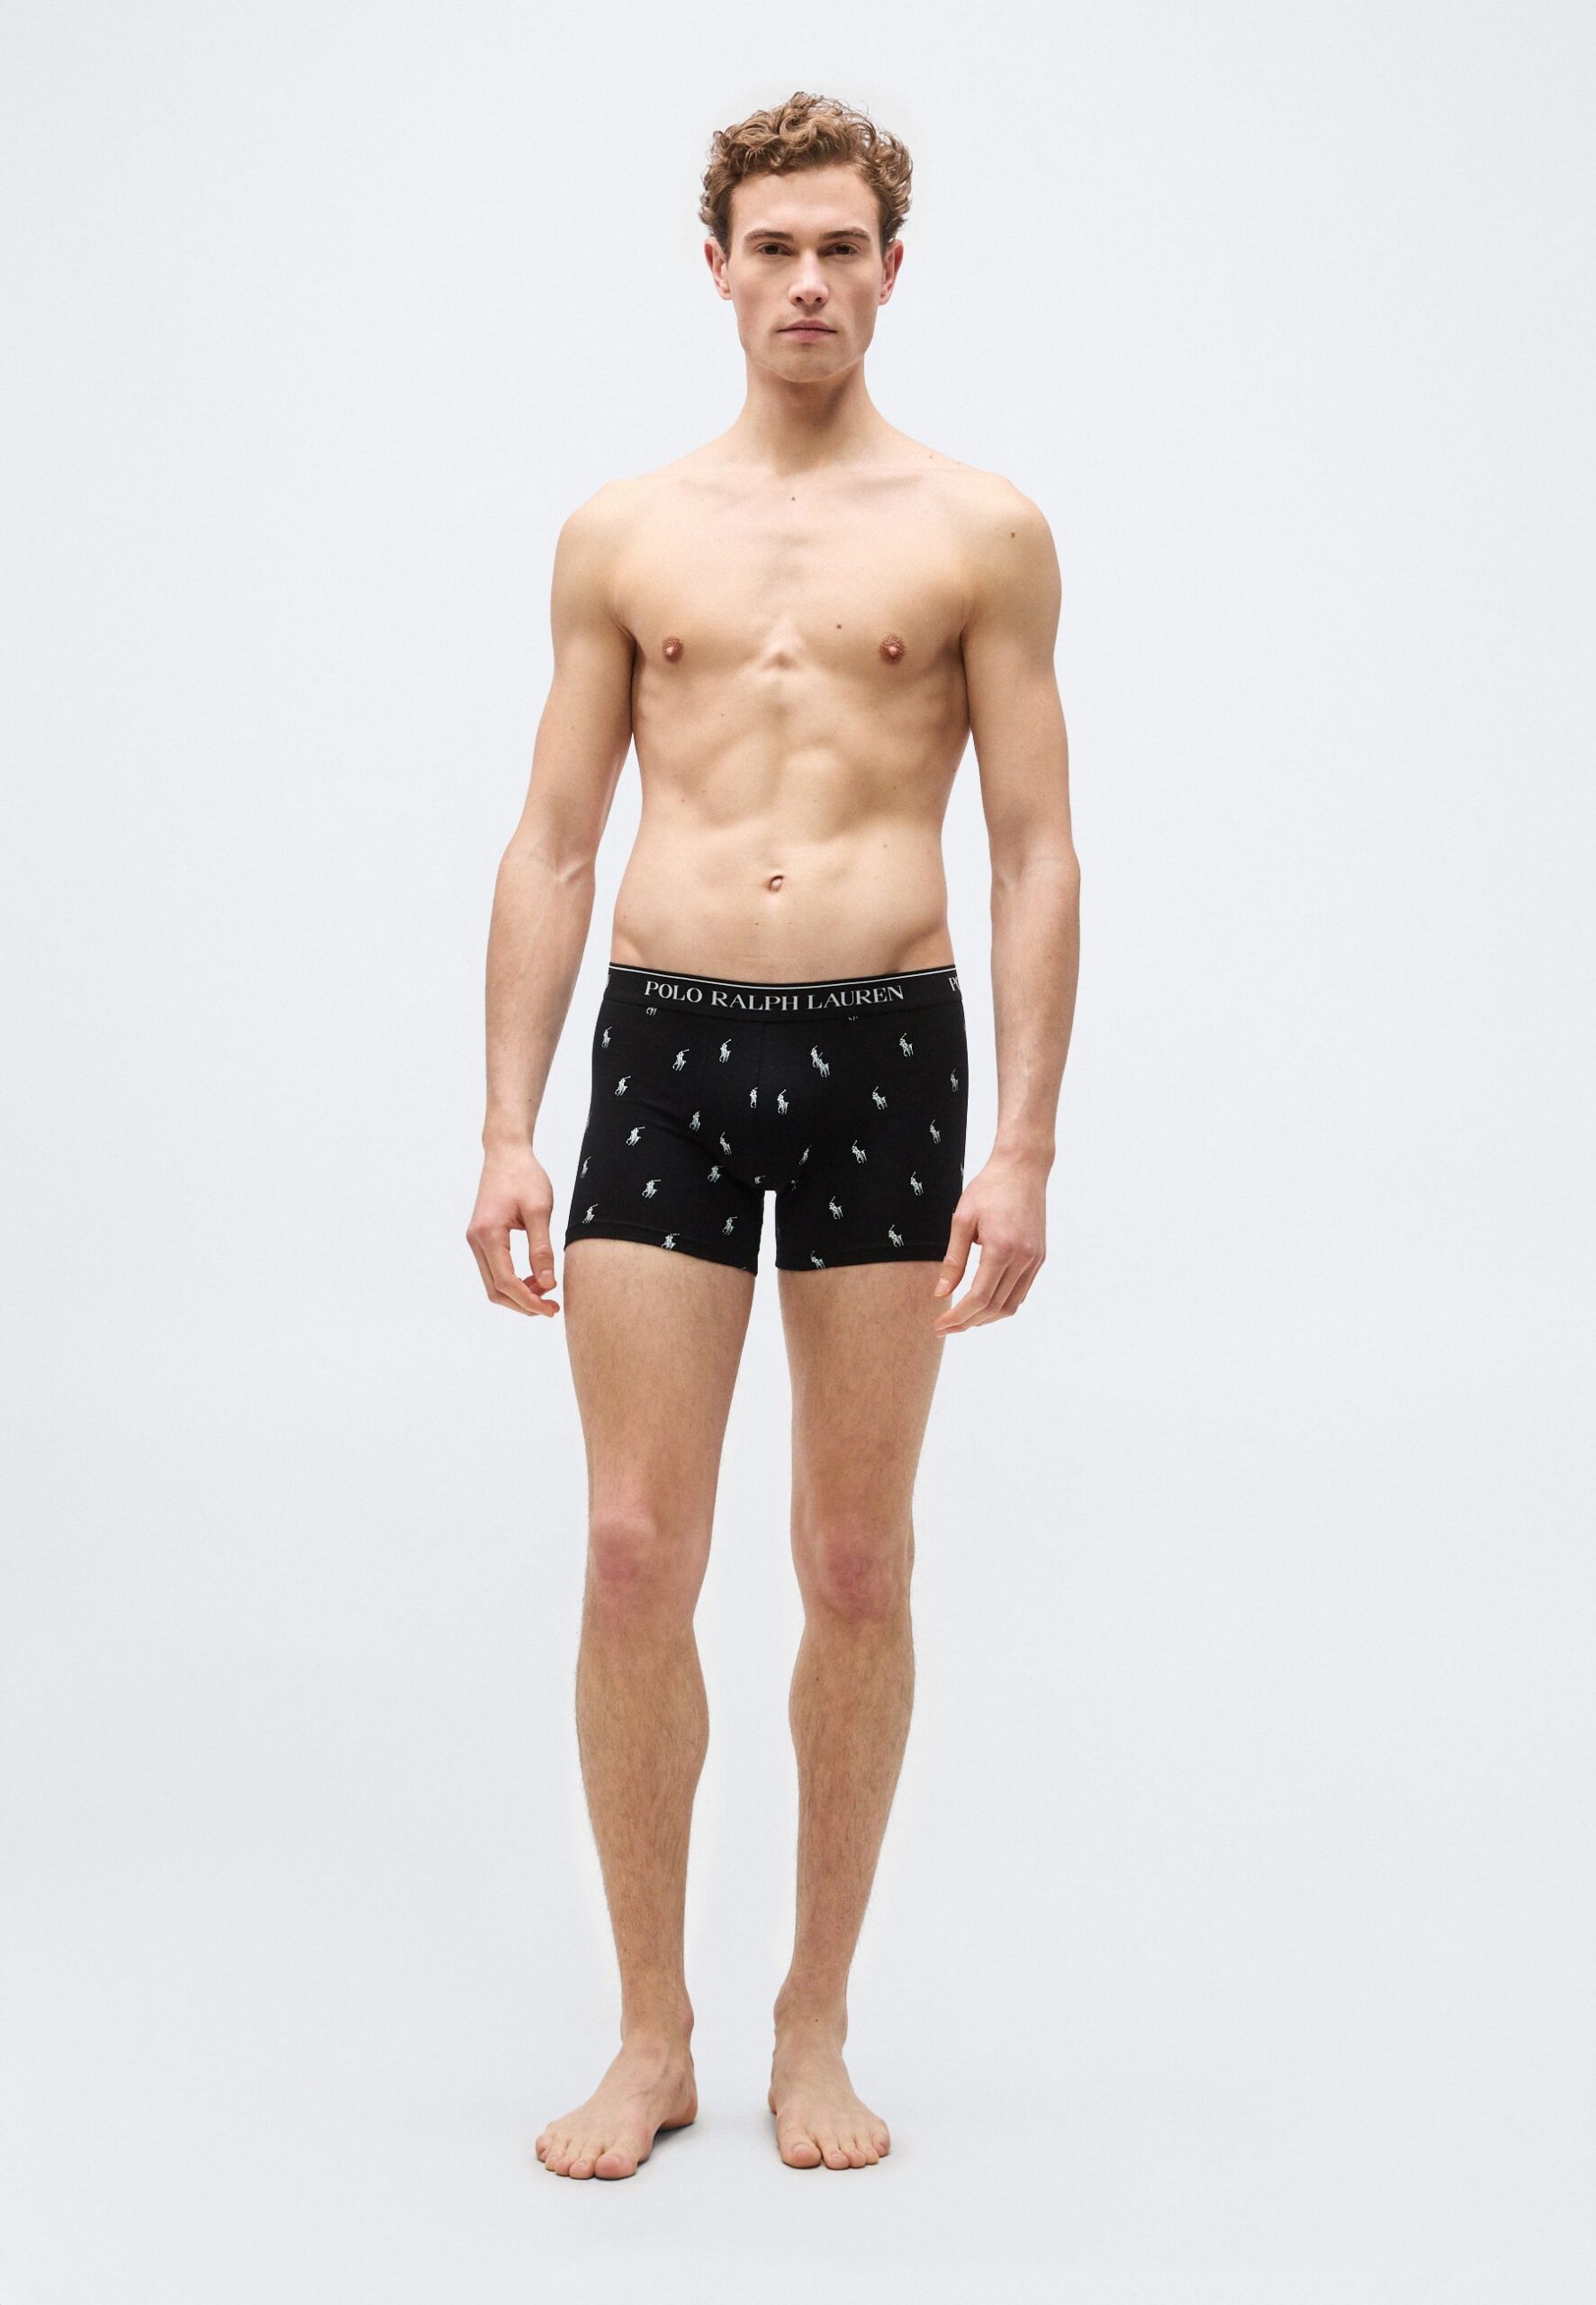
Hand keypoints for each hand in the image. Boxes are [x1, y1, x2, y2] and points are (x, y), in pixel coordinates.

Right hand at [466, 1145, 559, 1316]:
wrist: (506, 1153)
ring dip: (518, 1294)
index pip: (506, 1282)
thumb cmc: (524, 1176)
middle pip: (495, 1290)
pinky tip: (534, 1278)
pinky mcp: (481, 1238)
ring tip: (545, 1291)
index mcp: (488, 1234)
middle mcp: (476, 1240)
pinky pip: (493, 1270)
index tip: (552, 1309)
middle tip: (551, 1308)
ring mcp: (476, 1240)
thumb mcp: (540, 1210)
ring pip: (492, 1283)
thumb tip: (548, 1284)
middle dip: (523, 1304)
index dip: (529, 1301)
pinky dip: (512, 1281)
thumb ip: (542, 1249)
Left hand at [931, 1151, 1047, 1332]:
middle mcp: (1023, 1258)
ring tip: (963, 1320)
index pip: (979, 1298)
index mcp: (1002, 1248)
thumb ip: (953, 1260)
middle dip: (968, 1323)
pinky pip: (1021, 1291)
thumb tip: (941, 1293)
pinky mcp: (1039, 1257)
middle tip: (945, 1328)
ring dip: (986, 1318)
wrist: (1023, 1168)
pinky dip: (1002, 1304)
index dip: (958, 1317)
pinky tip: (984, 1303)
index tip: (939, 1325)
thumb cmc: (989, 1188)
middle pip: (995, 1307)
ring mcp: (1034, 1259)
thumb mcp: (962, 1220)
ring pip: (1011, 1305)